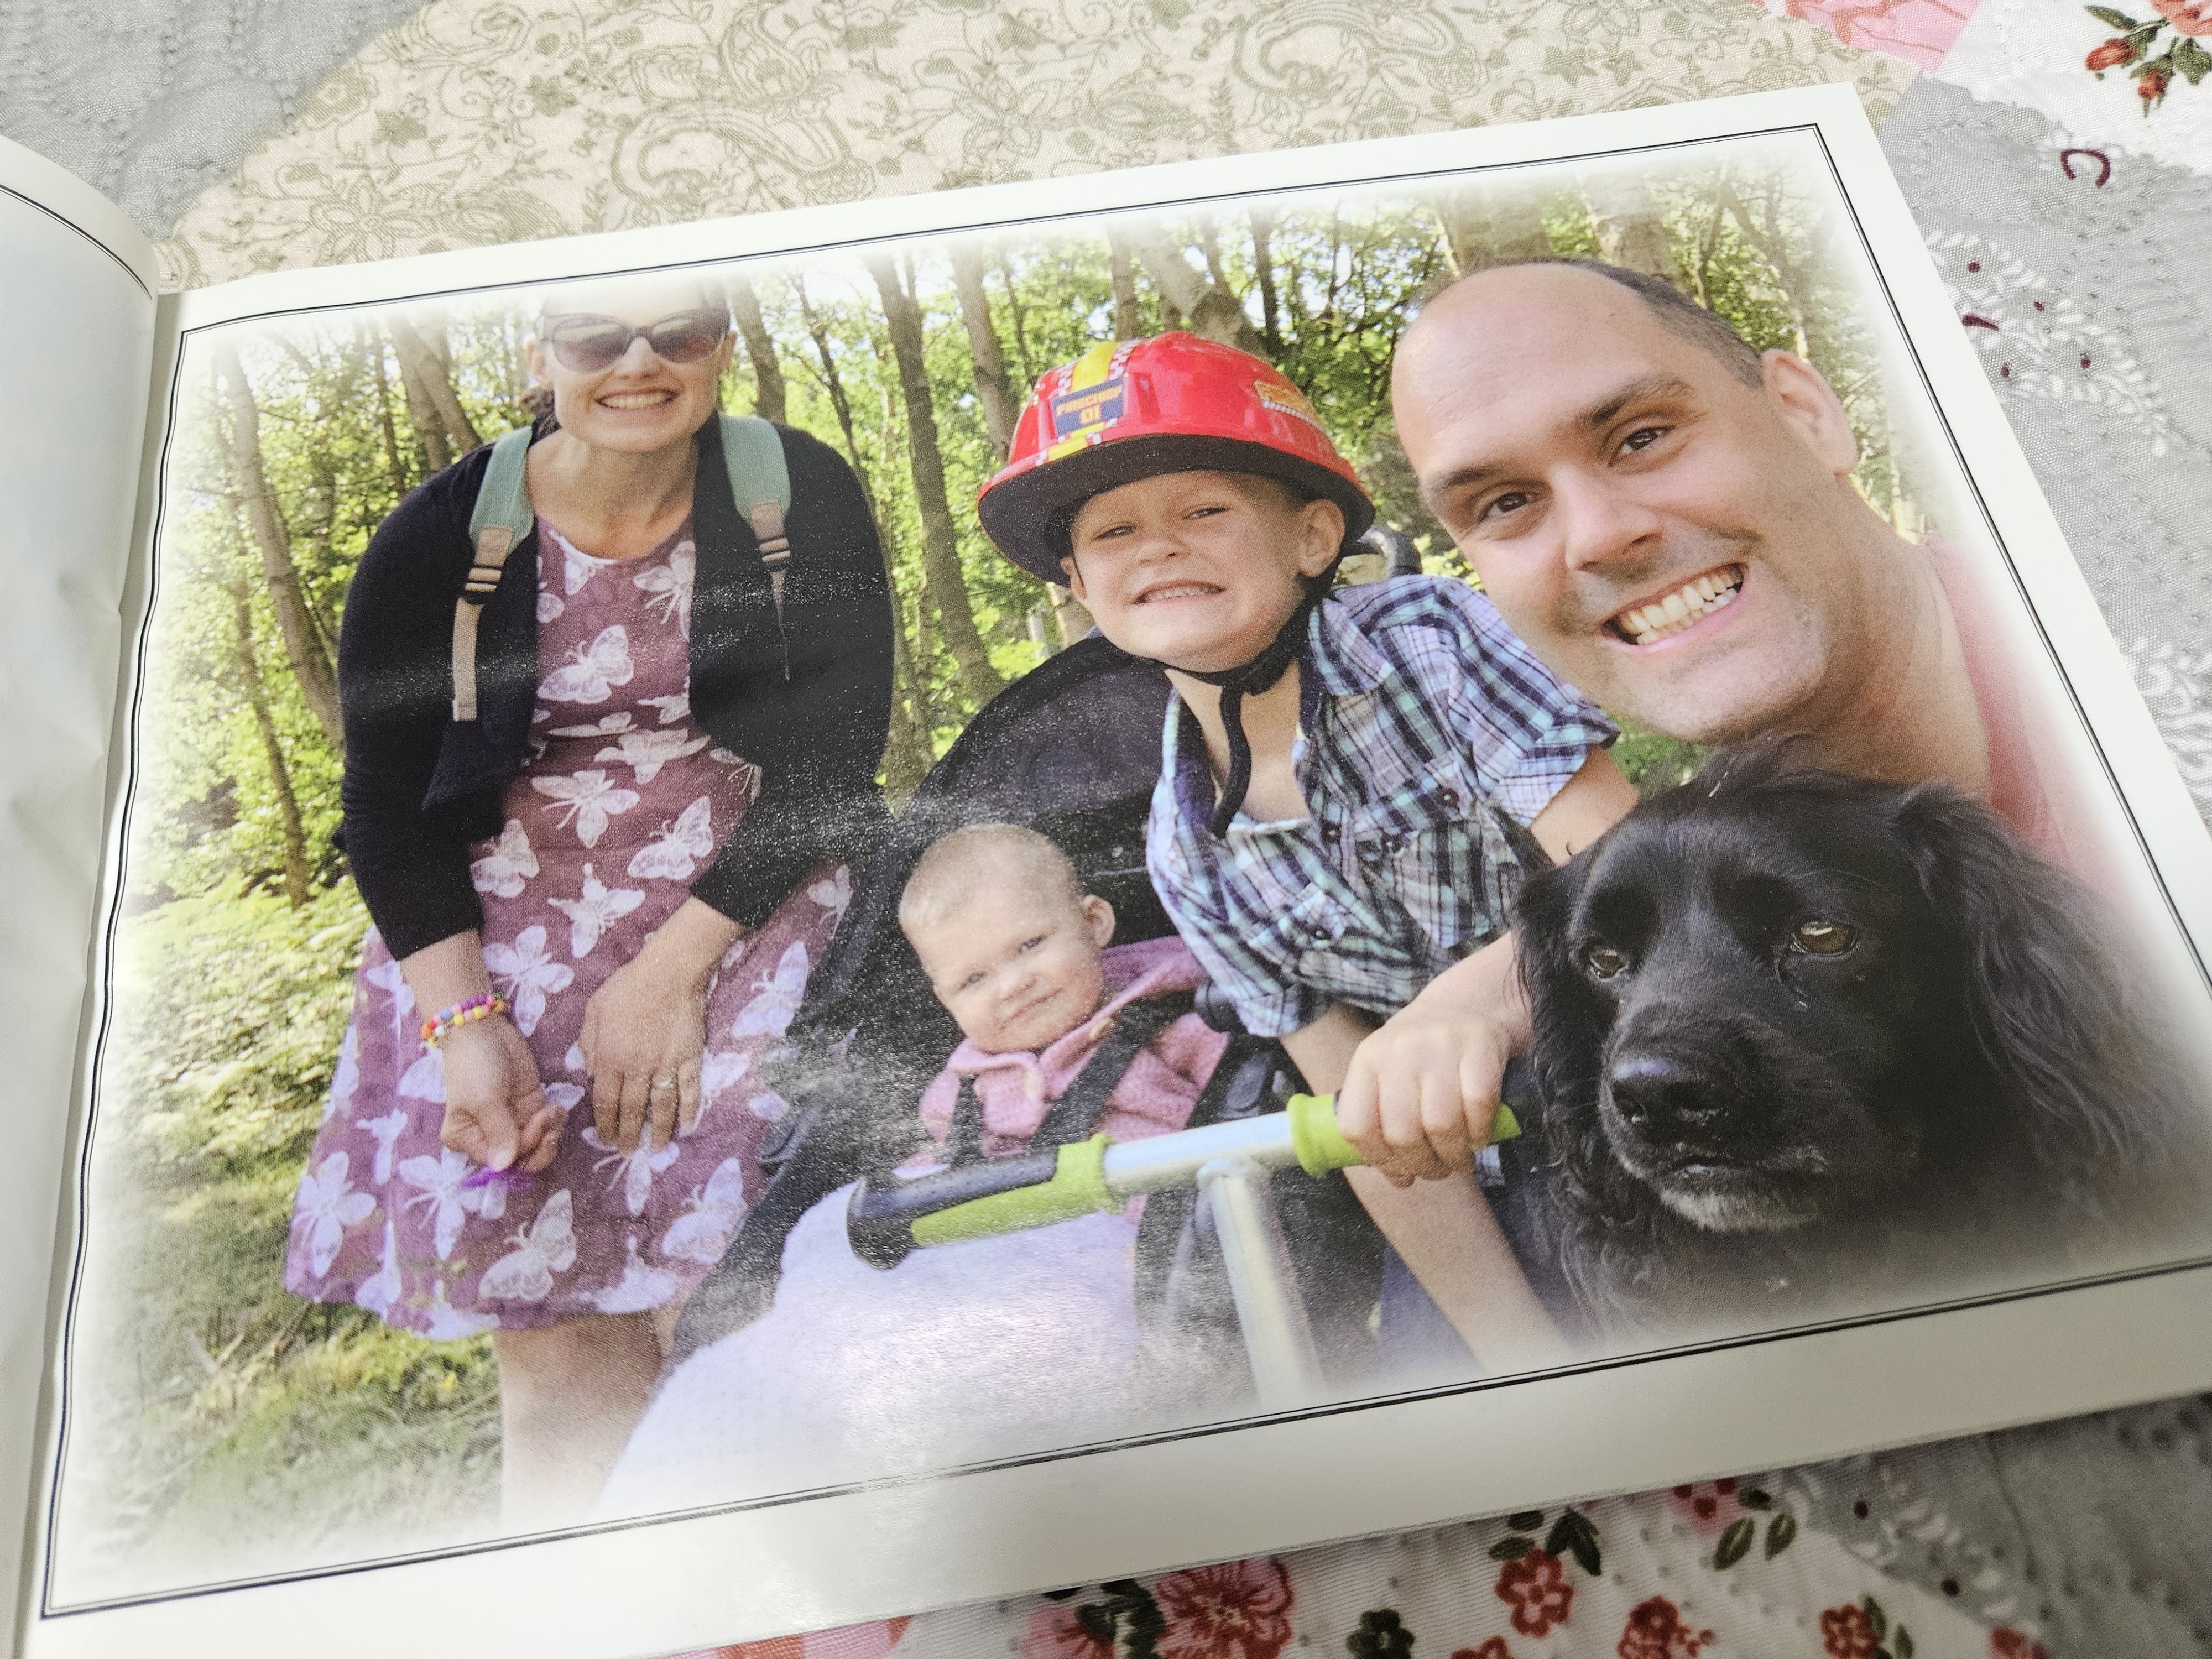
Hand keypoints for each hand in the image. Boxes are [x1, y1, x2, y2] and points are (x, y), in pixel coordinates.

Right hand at [438, 1016, 561, 1171]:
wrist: (484, 1029)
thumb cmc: (474, 1065)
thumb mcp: (483, 1099)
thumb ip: (498, 1132)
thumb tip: (503, 1166)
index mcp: (466, 1140)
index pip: (498, 1164)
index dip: (521, 1153)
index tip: (533, 1126)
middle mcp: (488, 1137)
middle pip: (521, 1159)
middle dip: (539, 1145)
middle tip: (547, 1121)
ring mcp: (511, 1122)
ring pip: (538, 1145)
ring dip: (550, 1132)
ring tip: (551, 1111)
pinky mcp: (529, 1107)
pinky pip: (547, 1127)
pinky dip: (555, 1121)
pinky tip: (554, 1106)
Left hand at [578, 948, 710, 1153]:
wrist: (669, 972)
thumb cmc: (628, 987)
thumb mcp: (594, 1009)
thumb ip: (588, 1042)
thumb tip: (592, 1072)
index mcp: (611, 1057)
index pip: (605, 1100)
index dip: (605, 1123)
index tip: (605, 1140)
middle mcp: (637, 1068)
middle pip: (632, 1109)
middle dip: (628, 1134)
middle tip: (627, 1153)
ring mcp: (666, 1065)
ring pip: (662, 1106)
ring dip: (659, 1130)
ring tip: (657, 1148)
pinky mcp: (689, 1058)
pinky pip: (689, 1090)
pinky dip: (688, 1110)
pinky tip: (686, 1125)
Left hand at [1334, 933, 1527, 1185]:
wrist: (1469, 1003)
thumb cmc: (1424, 1054)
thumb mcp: (1388, 1073)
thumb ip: (1384, 1120)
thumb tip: (1398, 1178)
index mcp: (1368, 1061)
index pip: (1356, 1126)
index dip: (1378, 1161)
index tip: (1401, 1173)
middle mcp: (1398, 1050)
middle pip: (1401, 1133)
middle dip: (1423, 1165)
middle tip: (1438, 1170)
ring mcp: (1440, 1045)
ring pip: (1440, 1124)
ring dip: (1453, 1156)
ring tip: (1460, 1160)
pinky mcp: (1480, 1045)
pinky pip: (1478, 1105)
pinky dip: (1480, 1132)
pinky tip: (1479, 1137)